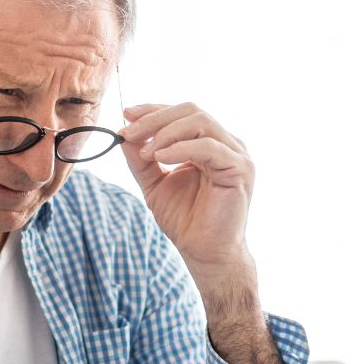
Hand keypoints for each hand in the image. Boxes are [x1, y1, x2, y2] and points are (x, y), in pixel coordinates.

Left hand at [118, 103, 254, 269]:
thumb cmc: (185, 220)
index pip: (181, 113)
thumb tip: (123, 134)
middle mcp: (225, 144)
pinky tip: (161, 157)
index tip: (126, 114)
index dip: (153, 110)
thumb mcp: (154, 184)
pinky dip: (182, 148)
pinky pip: (210, 147)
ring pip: (201, 122)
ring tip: (146, 152)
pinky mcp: (240, 169)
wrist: (204, 253)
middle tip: (129, 132)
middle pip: (191, 110)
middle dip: (155, 118)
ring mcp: (236, 154)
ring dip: (166, 132)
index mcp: (208, 143)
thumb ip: (141, 160)